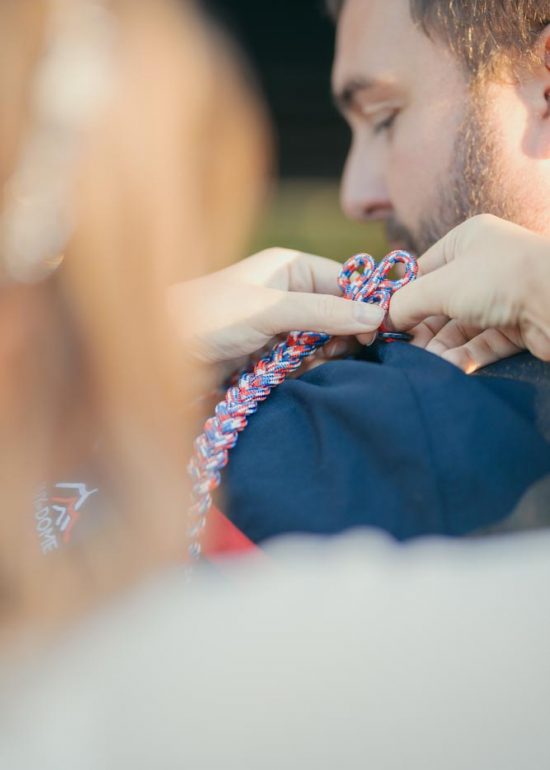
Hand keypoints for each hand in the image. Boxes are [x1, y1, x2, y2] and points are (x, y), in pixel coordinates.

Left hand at [169, 248, 384, 368]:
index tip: (378, 333)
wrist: (161, 351)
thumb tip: (376, 314)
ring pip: (324, 341)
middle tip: (335, 354)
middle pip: (339, 314)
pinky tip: (294, 376)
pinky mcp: (271, 352)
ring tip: (308, 366)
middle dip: (343, 335)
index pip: (346, 281)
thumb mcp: (270, 310)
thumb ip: (323, 312)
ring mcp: (281, 324)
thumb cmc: (209, 317)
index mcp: (291, 268)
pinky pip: (305, 361)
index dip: (365, 305)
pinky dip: (306, 370)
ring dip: (324, 356)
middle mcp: (289, 292)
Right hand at [388, 215, 549, 371]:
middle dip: (421, 327)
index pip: (423, 270)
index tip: (383, 322)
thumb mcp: (440, 285)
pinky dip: (464, 356)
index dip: (402, 297)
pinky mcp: (515, 327)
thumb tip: (382, 319)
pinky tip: (449, 366)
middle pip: (439, 302)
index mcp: (466, 241)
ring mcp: (502, 297)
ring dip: (440, 346)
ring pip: (459, 327)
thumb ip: (406, 302)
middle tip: (402, 348)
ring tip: (425, 361)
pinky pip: (481, 343)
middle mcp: (485, 266)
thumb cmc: (499, 279)